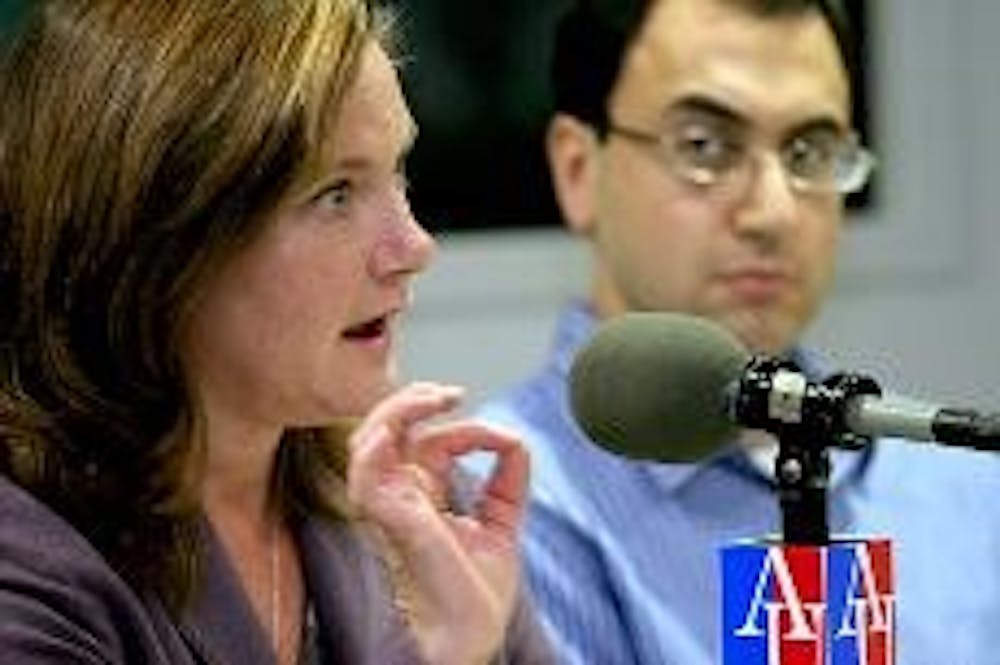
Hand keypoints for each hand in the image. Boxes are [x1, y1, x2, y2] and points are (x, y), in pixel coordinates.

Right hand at [347, 382, 528, 664]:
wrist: (470, 639)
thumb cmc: (476, 596)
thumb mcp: (501, 526)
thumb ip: (508, 483)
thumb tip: (516, 440)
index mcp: (423, 497)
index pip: (430, 441)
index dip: (465, 428)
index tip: (501, 438)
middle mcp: (402, 497)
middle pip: (387, 429)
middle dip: (413, 400)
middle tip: (448, 394)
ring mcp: (393, 507)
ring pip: (369, 441)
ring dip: (396, 411)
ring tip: (431, 398)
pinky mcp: (393, 521)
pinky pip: (366, 477)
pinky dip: (374, 448)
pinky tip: (393, 432)